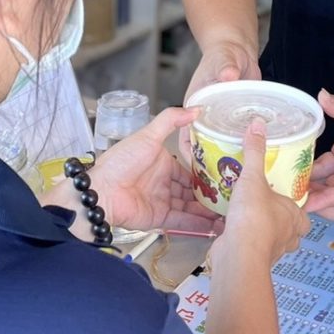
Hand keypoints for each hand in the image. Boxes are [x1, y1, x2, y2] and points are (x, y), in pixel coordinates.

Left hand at [45, 107, 220, 233]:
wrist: (101, 192)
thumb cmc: (122, 162)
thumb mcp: (148, 135)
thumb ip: (171, 120)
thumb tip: (196, 109)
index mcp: (163, 162)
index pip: (189, 168)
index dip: (206, 171)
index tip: (225, 172)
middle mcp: (164, 182)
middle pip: (192, 189)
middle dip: (210, 192)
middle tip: (232, 194)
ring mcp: (162, 201)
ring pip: (190, 206)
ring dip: (207, 209)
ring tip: (228, 211)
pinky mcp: (159, 218)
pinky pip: (182, 221)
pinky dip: (197, 224)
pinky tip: (214, 225)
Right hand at [179, 41, 261, 166]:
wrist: (239, 50)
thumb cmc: (224, 54)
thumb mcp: (223, 59)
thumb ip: (225, 67)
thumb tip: (228, 74)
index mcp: (195, 107)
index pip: (186, 135)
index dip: (190, 153)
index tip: (199, 167)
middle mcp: (207, 117)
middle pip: (206, 145)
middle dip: (212, 162)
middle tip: (224, 179)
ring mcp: (223, 120)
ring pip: (225, 143)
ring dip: (232, 156)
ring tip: (242, 175)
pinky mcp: (239, 119)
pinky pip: (242, 136)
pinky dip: (249, 146)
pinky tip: (259, 158)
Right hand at [211, 121, 309, 268]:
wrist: (238, 254)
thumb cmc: (254, 217)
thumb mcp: (253, 177)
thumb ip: (255, 152)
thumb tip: (258, 124)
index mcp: (296, 216)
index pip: (303, 210)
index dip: (295, 204)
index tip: (283, 194)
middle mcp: (289, 236)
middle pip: (290, 226)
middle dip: (279, 218)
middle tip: (265, 203)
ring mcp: (273, 251)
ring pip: (273, 239)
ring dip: (263, 229)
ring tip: (248, 214)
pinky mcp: (255, 260)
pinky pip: (254, 247)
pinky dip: (247, 239)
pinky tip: (235, 229)